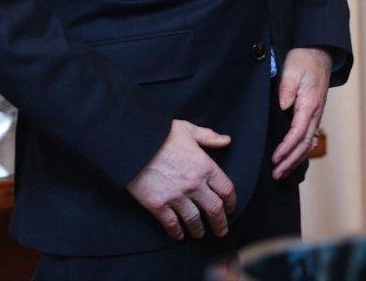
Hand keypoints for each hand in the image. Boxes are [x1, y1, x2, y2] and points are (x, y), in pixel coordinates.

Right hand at [127, 120, 236, 239]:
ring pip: (194, 219)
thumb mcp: (189, 130)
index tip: (231, 208)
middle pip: (214, 209)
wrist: (133, 145)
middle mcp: (194, 184)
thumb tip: (226, 140)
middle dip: (221, 223)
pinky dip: (176, 232)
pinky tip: (179, 235)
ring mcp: (176, 196)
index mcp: (205, 166)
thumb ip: (209, 137)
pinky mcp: (158, 205)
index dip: (231, 201)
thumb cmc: (161, 135)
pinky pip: (171, 223)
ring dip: (199, 230)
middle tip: (222, 231)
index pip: (226, 189)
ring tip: (200, 234)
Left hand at [271, 47, 331, 179]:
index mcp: (310, 104)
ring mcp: (316, 115)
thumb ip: (287, 89)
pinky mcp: (313, 114)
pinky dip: (302, 152)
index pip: (298, 133)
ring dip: (296, 160)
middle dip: (291, 161)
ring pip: (309, 143)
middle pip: (305, 144)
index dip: (287, 148)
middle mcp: (315, 113)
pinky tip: (294, 159)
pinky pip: (309, 137)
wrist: (318, 52)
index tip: (275, 159)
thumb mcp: (292, 70)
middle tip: (276, 174)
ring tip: (282, 172)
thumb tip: (283, 106)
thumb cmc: (303, 60)